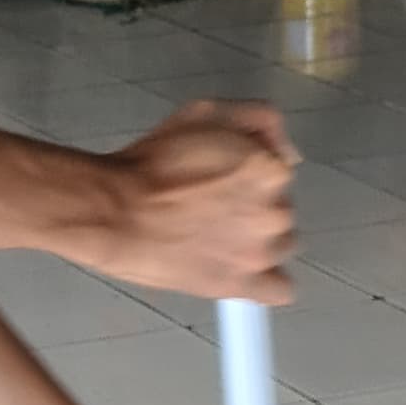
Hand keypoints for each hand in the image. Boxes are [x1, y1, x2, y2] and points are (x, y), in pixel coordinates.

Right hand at [68, 102, 296, 301]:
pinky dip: (265, 283)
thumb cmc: (152, 162)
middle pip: (280, 210)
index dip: (250, 173)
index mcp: (270, 170)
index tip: (219, 177)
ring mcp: (261, 253)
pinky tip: (239, 272)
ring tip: (216, 239)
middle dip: (253, 208)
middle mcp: (275, 212)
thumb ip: (259, 119)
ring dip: (257, 242)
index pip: (280, 173)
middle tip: (212, 208)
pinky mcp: (243, 285)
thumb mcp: (203, 113)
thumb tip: (291, 153)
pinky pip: (280, 290)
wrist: (115, 212)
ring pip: (281, 246)